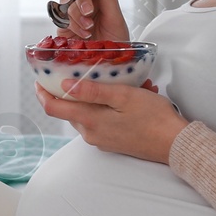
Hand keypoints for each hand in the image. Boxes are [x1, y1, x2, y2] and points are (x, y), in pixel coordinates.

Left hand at [34, 77, 188, 163]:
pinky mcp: (113, 141)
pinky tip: (129, 96)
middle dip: (73, 89)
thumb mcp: (123, 96)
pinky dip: (108, 106)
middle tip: (84, 70)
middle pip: (69, 109)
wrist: (176, 144)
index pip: (53, 108)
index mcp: (90, 121)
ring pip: (87, 112)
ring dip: (96, 96)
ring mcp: (102, 139)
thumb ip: (92, 91)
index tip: (39, 79)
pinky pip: (101, 119)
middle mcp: (91, 134)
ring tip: (121, 82)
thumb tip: (64, 85)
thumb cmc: (154, 118)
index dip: (42, 92)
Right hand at [63, 0, 129, 41]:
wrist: (109, 62)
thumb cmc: (116, 40)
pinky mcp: (63, 26)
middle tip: (90, 12)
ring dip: (77, 14)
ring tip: (89, 28)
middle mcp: (84, 0)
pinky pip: (61, 18)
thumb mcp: (116, 16)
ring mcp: (72, 12)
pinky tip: (82, 34)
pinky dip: (72, 25)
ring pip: (66, 1)